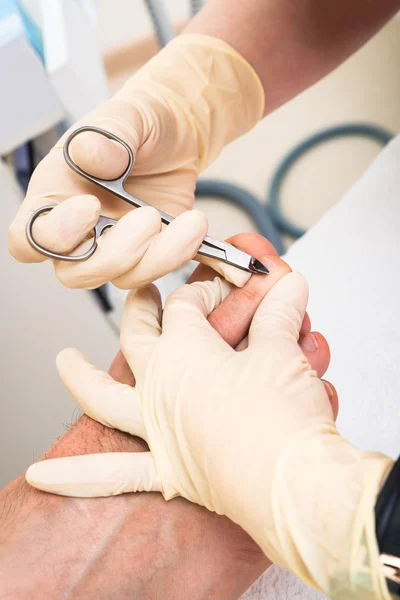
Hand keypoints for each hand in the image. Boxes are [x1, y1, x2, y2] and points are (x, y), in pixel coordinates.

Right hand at [8, 35, 262, 289]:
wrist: (179, 133)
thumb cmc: (140, 123)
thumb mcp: (124, 116)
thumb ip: (105, 137)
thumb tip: (92, 159)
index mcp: (54, 197)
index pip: (27, 239)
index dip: (55, 235)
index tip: (91, 206)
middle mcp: (79, 231)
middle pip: (74, 273)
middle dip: (115, 254)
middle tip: (149, 216)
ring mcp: (114, 247)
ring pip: (120, 279)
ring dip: (157, 257)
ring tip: (189, 221)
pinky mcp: (149, 254)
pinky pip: (155, 273)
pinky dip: (178, 255)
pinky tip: (194, 227)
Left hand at [27, 236, 391, 595]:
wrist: (294, 486)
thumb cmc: (283, 417)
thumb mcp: (283, 354)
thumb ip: (278, 315)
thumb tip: (288, 284)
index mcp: (184, 352)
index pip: (186, 306)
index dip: (208, 292)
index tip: (232, 293)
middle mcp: (159, 387)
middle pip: (139, 336)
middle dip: (141, 308)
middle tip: (143, 293)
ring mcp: (157, 429)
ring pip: (105, 397)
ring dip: (81, 377)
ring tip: (65, 361)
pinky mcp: (170, 471)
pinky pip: (116, 475)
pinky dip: (78, 477)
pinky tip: (43, 478)